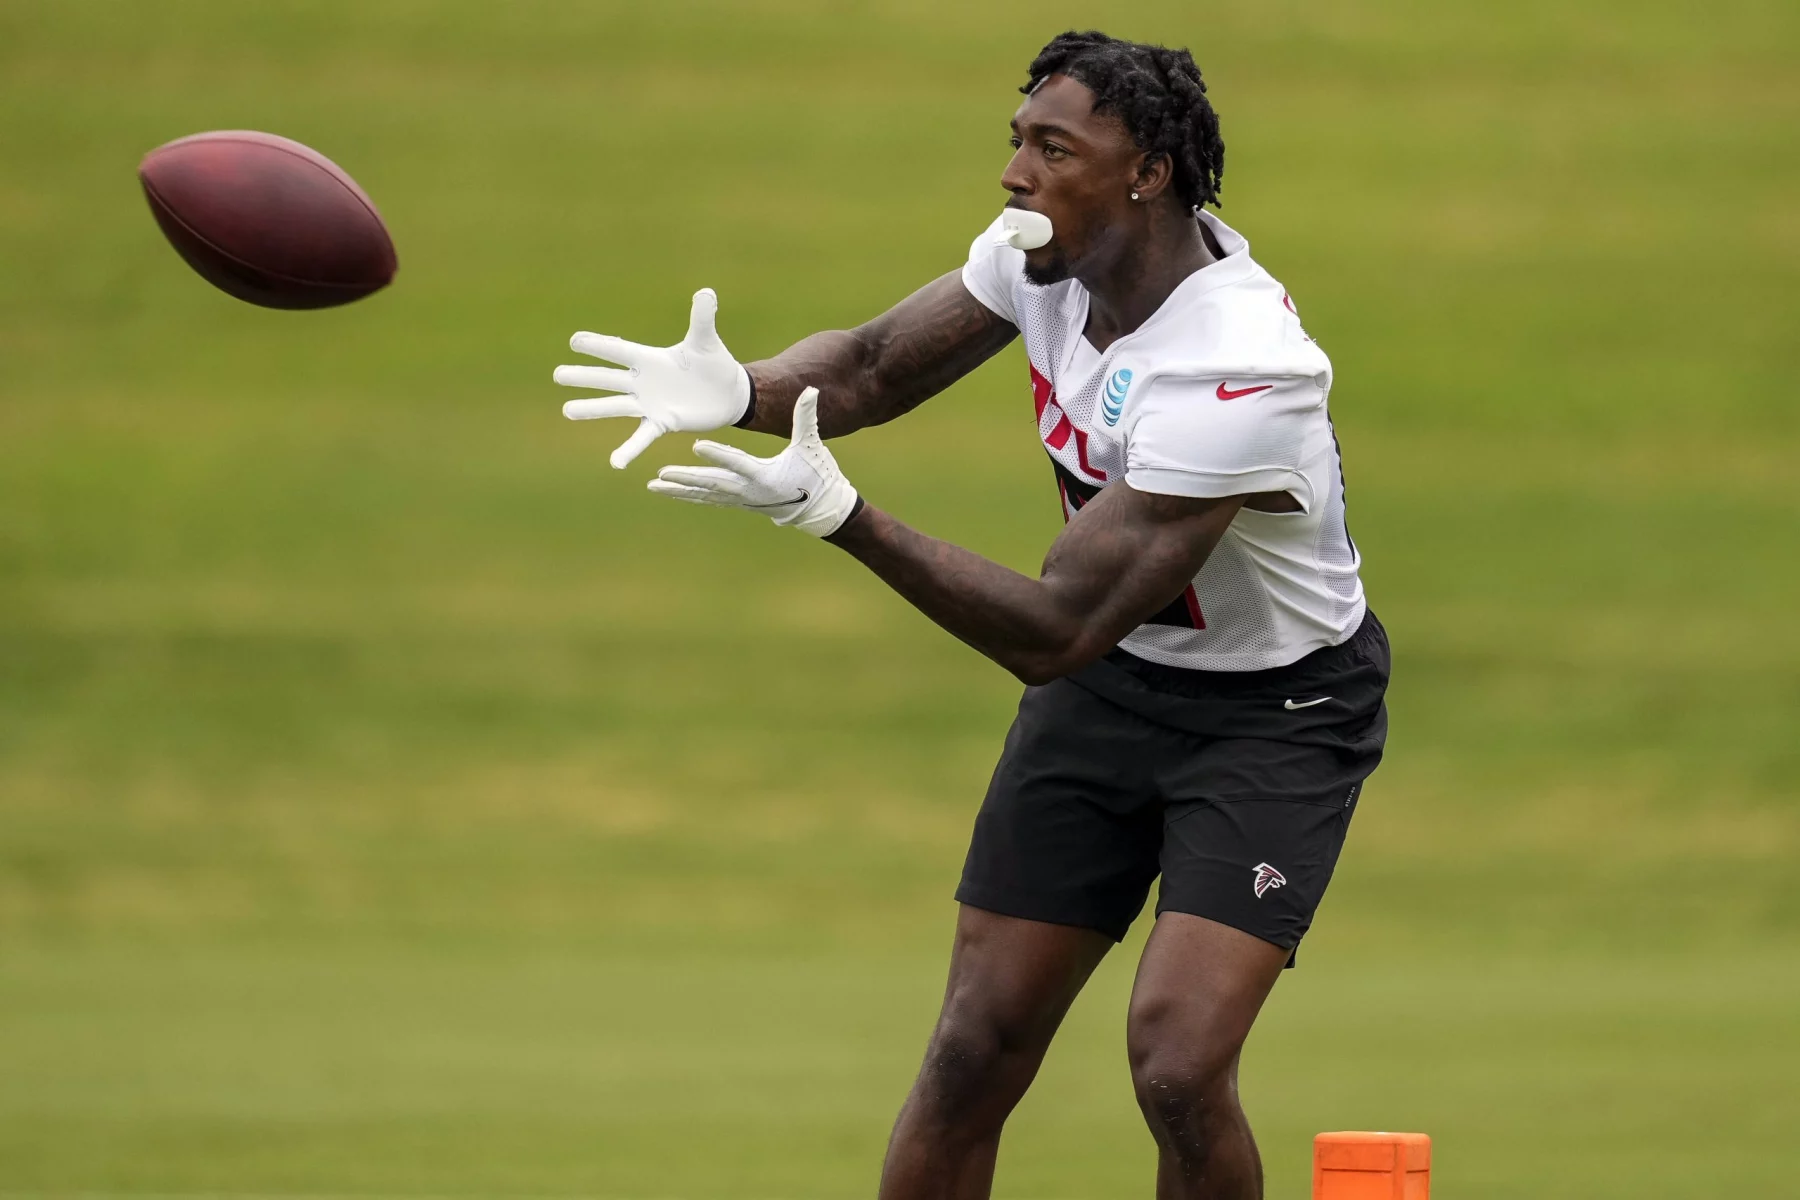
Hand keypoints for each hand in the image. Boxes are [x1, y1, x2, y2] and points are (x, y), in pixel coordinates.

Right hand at [556, 288, 751, 468]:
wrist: (727, 394)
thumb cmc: (713, 363)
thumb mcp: (705, 340)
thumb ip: (701, 318)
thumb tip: (706, 292)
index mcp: (649, 358)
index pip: (619, 350)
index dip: (599, 345)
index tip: (575, 340)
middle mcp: (643, 381)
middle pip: (608, 378)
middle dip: (584, 376)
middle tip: (558, 374)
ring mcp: (649, 403)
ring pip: (615, 406)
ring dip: (592, 409)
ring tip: (567, 411)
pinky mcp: (662, 422)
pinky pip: (641, 437)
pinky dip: (628, 450)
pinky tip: (615, 463)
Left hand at [647, 387, 860, 537]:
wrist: (818, 507)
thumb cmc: (816, 474)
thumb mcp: (811, 445)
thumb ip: (806, 418)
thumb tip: (810, 390)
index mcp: (766, 475)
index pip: (738, 463)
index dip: (719, 455)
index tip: (697, 447)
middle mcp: (749, 490)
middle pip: (713, 483)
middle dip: (686, 479)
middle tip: (662, 474)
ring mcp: (741, 498)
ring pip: (704, 494)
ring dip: (679, 490)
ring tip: (654, 484)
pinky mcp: (736, 501)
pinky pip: (706, 498)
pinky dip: (687, 494)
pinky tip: (667, 490)